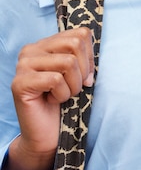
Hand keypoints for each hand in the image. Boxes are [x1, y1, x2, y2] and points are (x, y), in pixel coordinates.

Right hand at [11, 27, 93, 156]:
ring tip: (62, 95)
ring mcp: (23, 65)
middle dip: (83, 70)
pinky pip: (56, 80)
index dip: (90, 58)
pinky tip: (52, 101)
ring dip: (73, 85)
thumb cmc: (65, 102)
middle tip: (74, 88)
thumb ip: (82, 54)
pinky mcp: (20, 82)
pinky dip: (62, 95)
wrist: (47, 135)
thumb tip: (91, 44)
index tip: (85, 76)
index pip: (80, 34)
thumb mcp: (78, 73)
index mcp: (45, 43)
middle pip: (75, 44)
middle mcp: (31, 49)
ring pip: (68, 62)